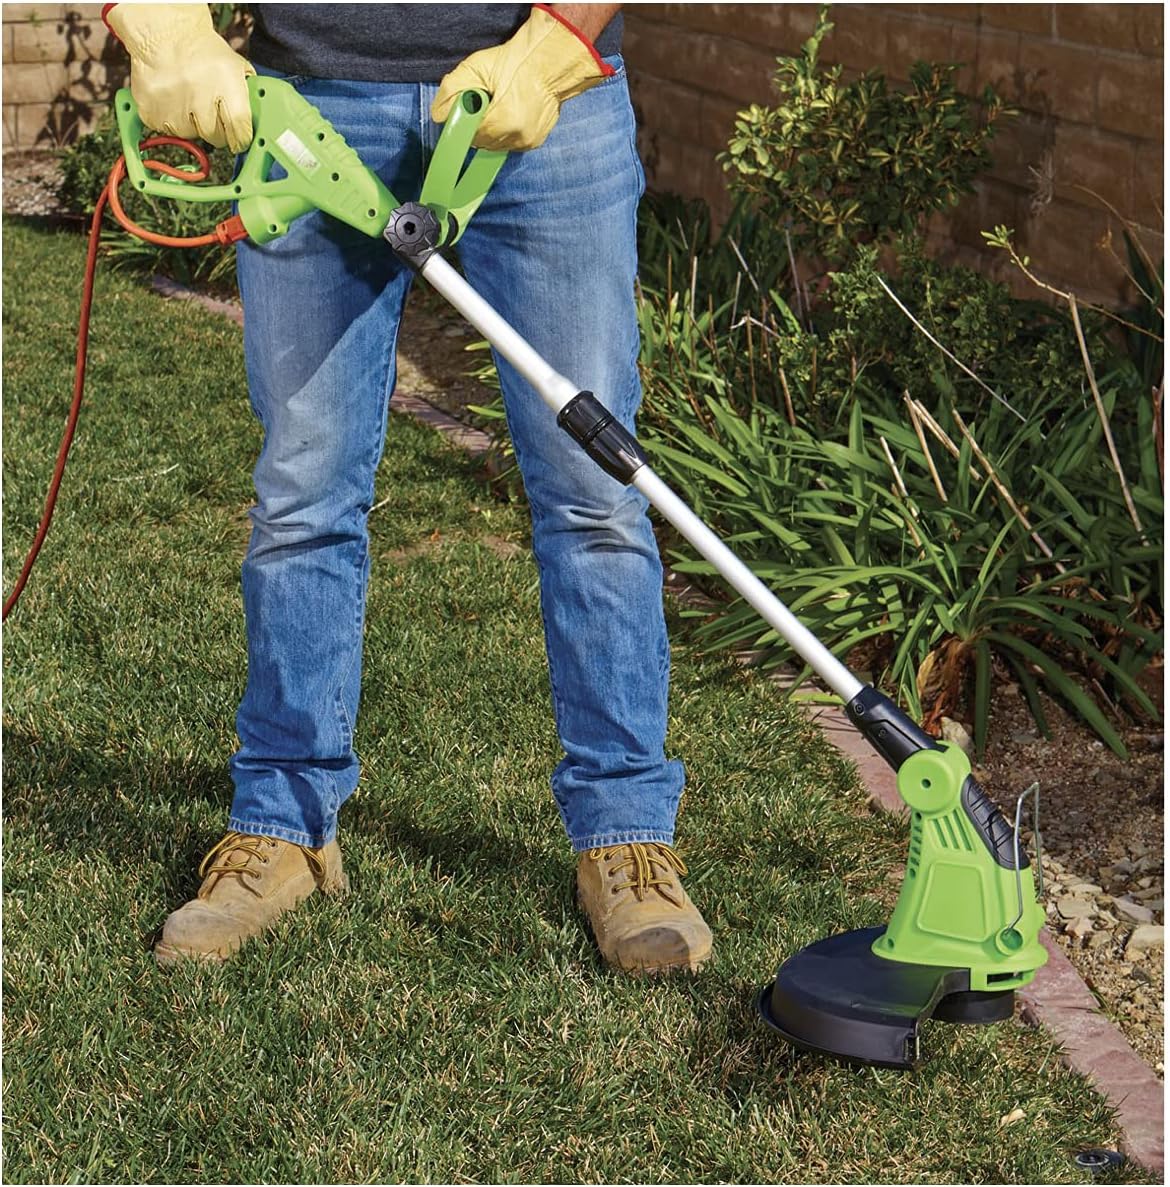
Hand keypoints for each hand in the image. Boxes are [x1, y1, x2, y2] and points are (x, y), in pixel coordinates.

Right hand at [105, 3, 254, 151]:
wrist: (164, 32)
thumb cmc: (203, 52)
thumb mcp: (235, 68)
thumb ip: (248, 97)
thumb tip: (259, 124)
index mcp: (227, 86)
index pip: (240, 131)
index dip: (241, 139)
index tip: (239, 139)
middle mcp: (200, 98)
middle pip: (216, 138)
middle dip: (217, 130)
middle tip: (210, 112)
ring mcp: (173, 106)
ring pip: (190, 135)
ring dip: (192, 124)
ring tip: (188, 99)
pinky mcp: (151, 111)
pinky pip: (167, 130)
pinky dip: (170, 120)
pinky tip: (172, 100)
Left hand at [431, 5, 615, 151]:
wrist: (552, 62)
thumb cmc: (516, 61)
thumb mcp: (477, 67)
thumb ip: (451, 90)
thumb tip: (438, 115)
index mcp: (503, 120)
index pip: (471, 137)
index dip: (466, 124)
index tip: (467, 112)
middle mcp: (517, 137)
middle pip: (484, 144)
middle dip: (479, 127)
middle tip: (484, 105)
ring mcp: (528, 141)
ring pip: (498, 146)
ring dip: (492, 132)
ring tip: (498, 108)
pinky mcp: (535, 141)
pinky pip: (512, 144)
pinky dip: (506, 133)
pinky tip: (510, 114)